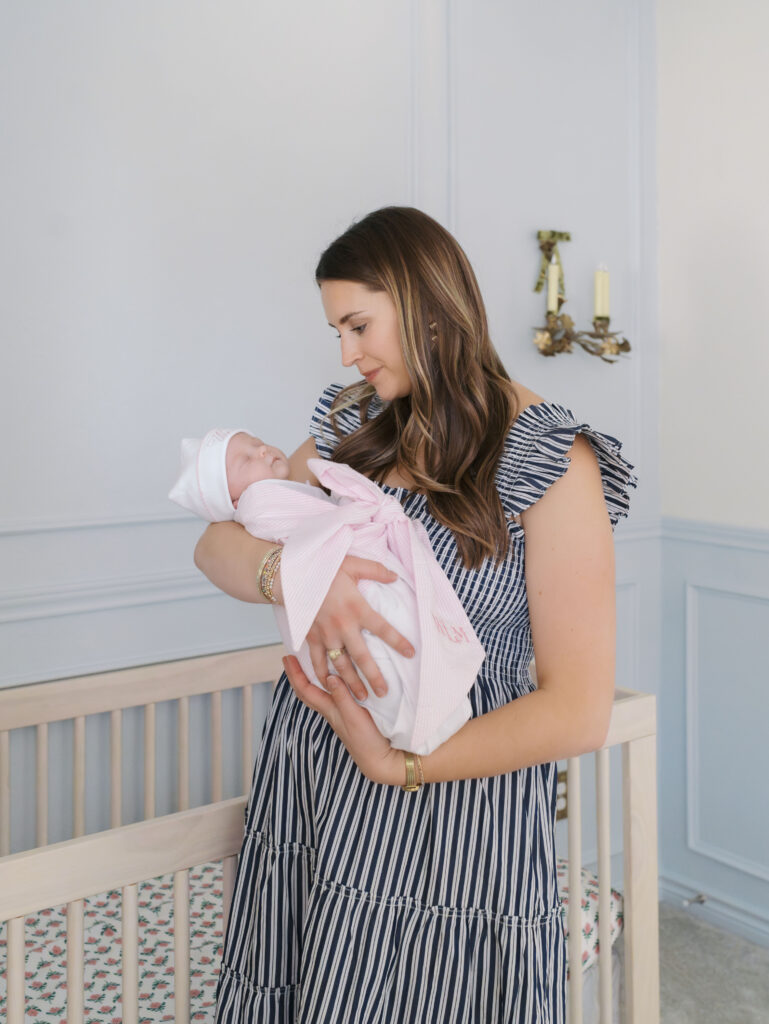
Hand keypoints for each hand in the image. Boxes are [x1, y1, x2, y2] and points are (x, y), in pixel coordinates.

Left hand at [282, 655, 404, 784]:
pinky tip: (334, 679)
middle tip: (291, 658)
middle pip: (307, 692)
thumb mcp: (354, 717)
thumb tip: (328, 676)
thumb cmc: (367, 741)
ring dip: (310, 678)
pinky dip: (327, 684)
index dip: (295, 674)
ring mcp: (340, 713)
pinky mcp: (350, 714)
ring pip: (318, 694)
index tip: (287, 657)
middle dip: (296, 675)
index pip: (306, 690)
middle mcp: (331, 710)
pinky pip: (332, 696)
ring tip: (308, 664)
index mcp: (330, 709)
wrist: (380, 760)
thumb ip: (342, 698)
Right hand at [303, 554, 414, 701]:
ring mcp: (325, 634)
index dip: (398, 641)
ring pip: (340, 665)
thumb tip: (395, 576)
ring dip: (351, 683)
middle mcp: (342, 625)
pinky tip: (330, 686)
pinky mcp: (311, 638)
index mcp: (356, 608)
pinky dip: (322, 675)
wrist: (291, 574)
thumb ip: (376, 570)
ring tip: (363, 697)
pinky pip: (317, 661)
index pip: (382, 629)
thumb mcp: (353, 564)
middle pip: (362, 657)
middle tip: (384, 692)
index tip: (411, 653)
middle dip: (374, 676)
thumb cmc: (323, 568)